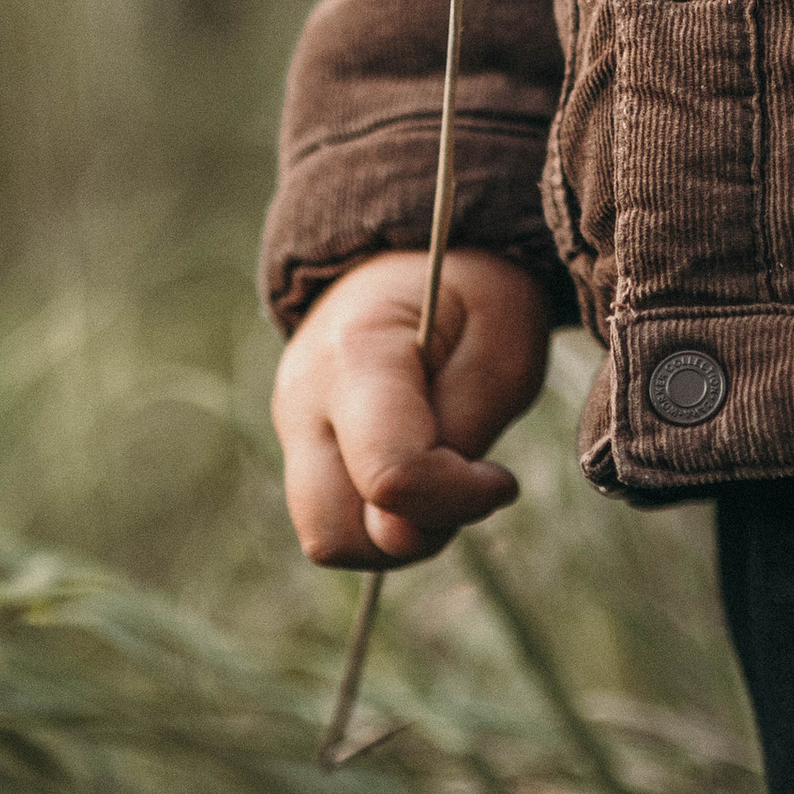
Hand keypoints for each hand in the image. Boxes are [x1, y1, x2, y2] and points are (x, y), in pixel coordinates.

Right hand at [272, 247, 552, 567]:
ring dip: (396, 533)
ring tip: (444, 475)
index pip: (391, 477)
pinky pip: (334, 520)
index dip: (458, 497)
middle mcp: (302, 399)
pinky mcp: (299, 449)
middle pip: (335, 532)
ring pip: (329, 538)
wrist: (416, 254)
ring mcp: (291, 427)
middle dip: (413, 533)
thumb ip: (464, 433)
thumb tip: (407, 533)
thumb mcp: (502, 341)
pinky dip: (381, 520)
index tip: (501, 478)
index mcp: (355, 355)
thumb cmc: (472, 293)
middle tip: (466, 483)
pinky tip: (419, 472)